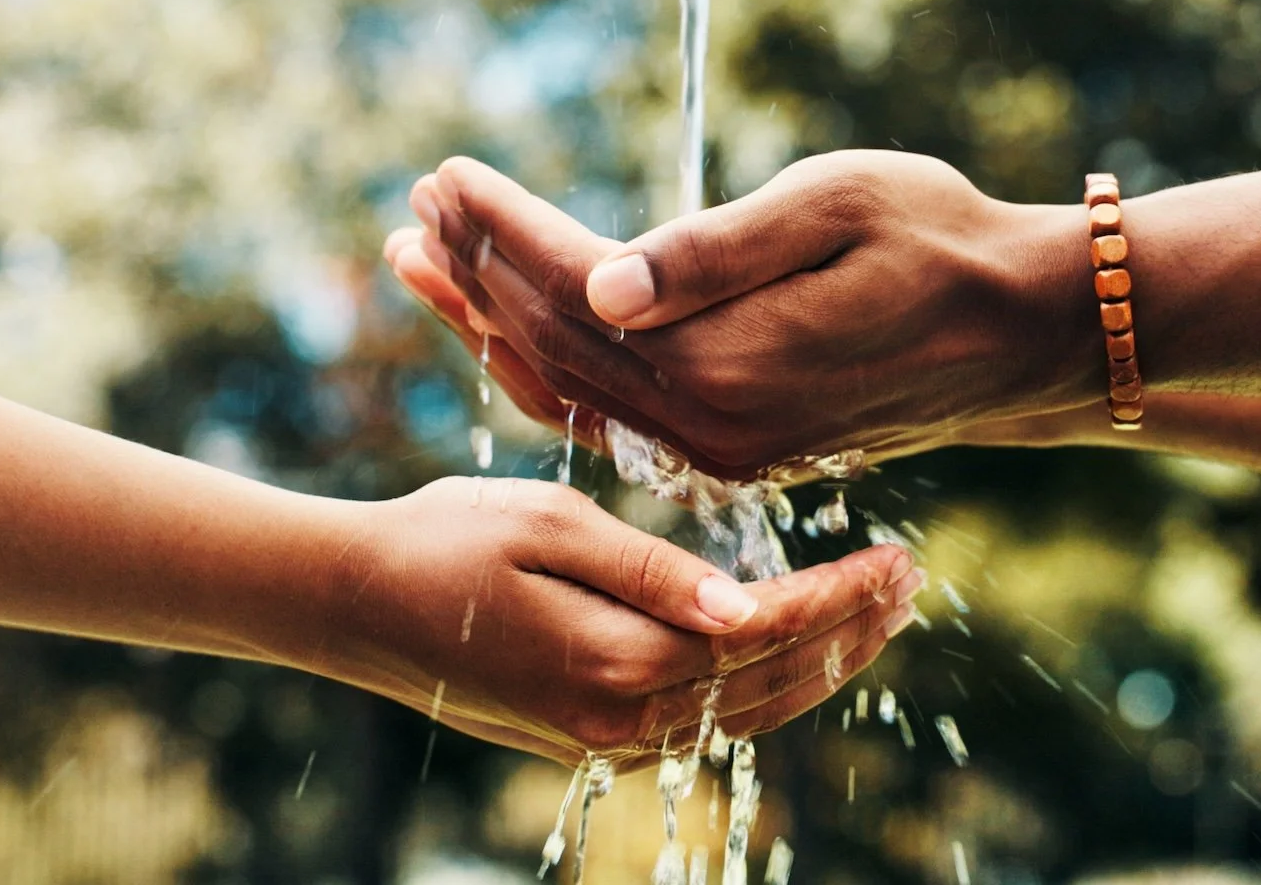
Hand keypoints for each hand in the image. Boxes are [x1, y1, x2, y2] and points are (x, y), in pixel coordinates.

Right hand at [299, 477, 919, 766]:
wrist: (352, 602)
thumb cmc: (445, 539)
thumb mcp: (549, 523)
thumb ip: (651, 569)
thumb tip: (745, 607)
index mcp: (617, 656)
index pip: (765, 633)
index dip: (839, 599)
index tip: (897, 561)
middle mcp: (618, 716)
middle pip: (769, 685)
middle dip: (849, 636)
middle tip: (909, 586)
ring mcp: (601, 737)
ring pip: (742, 716)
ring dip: (815, 668)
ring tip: (872, 620)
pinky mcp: (585, 737)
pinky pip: (699, 725)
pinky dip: (759, 692)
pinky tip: (787, 655)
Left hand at [396, 152, 1096, 476]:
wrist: (1020, 332)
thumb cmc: (942, 239)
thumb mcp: (837, 209)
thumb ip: (713, 251)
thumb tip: (597, 280)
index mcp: (729, 361)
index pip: (575, 289)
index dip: (503, 231)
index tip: (446, 173)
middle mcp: (711, 424)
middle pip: (554, 342)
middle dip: (477, 271)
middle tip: (413, 208)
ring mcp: (718, 449)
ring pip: (569, 384)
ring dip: (491, 321)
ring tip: (424, 262)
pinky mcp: (731, 448)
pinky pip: (608, 411)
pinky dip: (544, 363)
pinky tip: (503, 329)